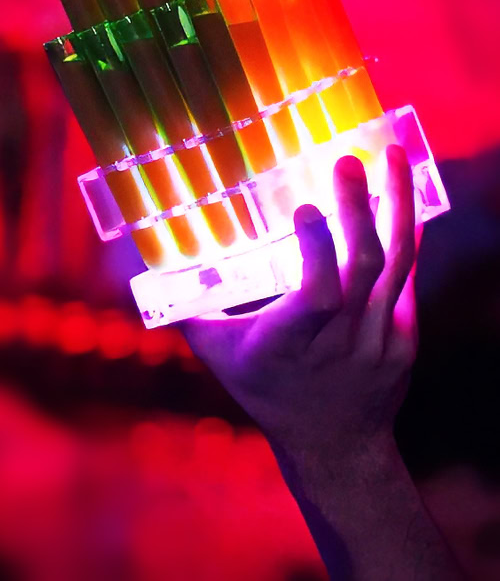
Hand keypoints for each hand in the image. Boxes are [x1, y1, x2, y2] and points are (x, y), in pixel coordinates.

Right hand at [179, 145, 415, 457]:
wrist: (336, 445)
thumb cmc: (267, 389)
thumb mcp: (220, 354)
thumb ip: (187, 307)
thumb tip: (145, 261)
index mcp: (290, 346)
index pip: (316, 297)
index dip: (317, 250)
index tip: (305, 206)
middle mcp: (341, 342)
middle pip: (360, 269)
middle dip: (356, 210)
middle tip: (345, 162)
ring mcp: (379, 340)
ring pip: (395, 265)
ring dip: (394, 205)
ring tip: (390, 155)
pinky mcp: (405, 337)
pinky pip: (409, 276)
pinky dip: (407, 229)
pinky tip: (404, 189)